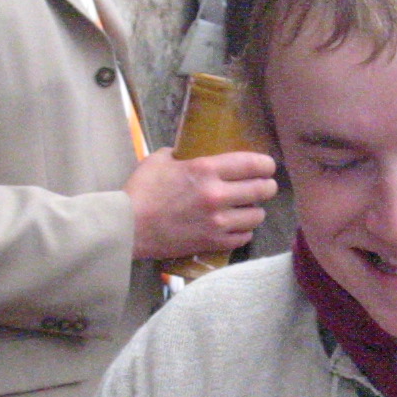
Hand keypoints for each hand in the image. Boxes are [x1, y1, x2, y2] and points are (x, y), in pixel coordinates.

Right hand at [124, 148, 276, 260]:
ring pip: (257, 216)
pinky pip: (243, 237)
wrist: (128, 227)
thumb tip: (192, 153)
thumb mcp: (161, 160)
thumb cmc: (141, 191)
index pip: (252, 163)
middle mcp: (217, 195)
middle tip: (265, 186)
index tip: (267, 166)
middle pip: (262, 190)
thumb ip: (183, 155)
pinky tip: (236, 226)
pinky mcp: (213, 242)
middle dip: (267, 186)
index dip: (266, 164)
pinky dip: (243, 231)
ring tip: (248, 208)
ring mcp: (217, 221)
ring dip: (255, 210)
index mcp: (205, 169)